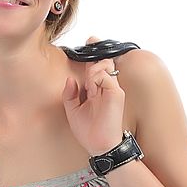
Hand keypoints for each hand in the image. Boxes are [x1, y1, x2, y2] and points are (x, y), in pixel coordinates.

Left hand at [61, 35, 125, 155]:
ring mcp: (113, 90)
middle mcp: (106, 88)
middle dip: (94, 53)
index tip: (90, 41)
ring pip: (104, 66)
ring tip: (88, 85)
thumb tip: (70, 79)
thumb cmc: (89, 132)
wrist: (99, 146)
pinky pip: (105, 76)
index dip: (92, 55)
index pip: (96, 68)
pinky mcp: (116, 94)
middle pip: (101, 63)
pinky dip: (96, 77)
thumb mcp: (73, 111)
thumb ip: (70, 95)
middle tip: (91, 42)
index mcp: (97, 91)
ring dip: (92, 69)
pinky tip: (91, 87)